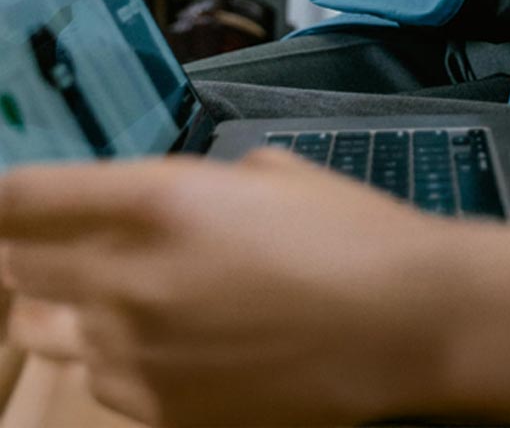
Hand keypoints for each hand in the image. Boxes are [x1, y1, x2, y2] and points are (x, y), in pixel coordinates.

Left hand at [0, 149, 455, 425]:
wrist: (402, 325)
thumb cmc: (347, 234)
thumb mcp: (263, 173)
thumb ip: (187, 187)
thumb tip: (151, 207)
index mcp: (156, 200)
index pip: (25, 199)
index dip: (5, 199)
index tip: (5, 200)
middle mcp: (128, 279)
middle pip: (18, 266)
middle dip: (27, 252)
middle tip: (49, 245)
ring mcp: (136, 356)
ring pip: (46, 334)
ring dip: (63, 309)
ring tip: (112, 297)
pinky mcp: (159, 414)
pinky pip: (101, 383)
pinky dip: (114, 360)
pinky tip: (163, 342)